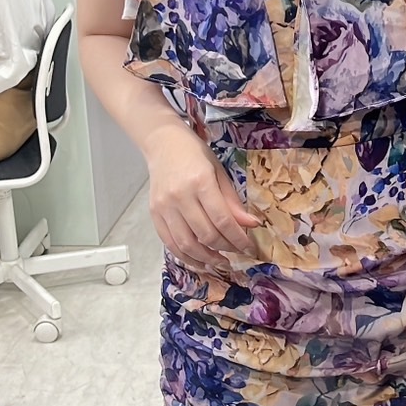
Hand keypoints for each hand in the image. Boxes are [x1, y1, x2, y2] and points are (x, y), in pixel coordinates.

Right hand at [146, 125, 259, 271]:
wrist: (163, 143)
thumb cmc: (195, 154)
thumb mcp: (219, 172)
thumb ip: (233, 201)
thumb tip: (251, 225)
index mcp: (200, 182)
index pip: (222, 220)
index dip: (238, 238)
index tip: (249, 247)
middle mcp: (180, 197)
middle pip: (206, 234)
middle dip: (225, 248)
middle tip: (238, 252)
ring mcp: (164, 207)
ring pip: (186, 244)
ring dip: (206, 258)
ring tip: (220, 262)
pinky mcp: (154, 214)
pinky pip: (170, 243)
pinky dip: (185, 256)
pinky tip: (200, 260)